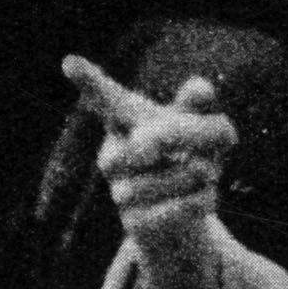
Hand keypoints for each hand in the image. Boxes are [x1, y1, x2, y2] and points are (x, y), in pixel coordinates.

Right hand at [61, 53, 237, 288]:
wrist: (172, 226)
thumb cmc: (184, 162)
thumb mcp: (199, 130)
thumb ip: (198, 107)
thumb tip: (200, 89)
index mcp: (125, 123)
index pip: (107, 98)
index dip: (90, 80)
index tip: (70, 62)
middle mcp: (114, 155)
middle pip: (164, 136)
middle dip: (197, 138)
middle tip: (218, 137)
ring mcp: (121, 192)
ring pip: (187, 173)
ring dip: (206, 173)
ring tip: (201, 175)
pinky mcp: (135, 225)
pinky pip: (188, 205)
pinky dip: (206, 199)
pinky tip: (205, 196)